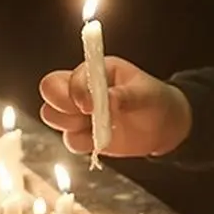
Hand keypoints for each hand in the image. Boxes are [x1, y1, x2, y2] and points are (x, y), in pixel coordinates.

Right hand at [39, 57, 192, 157]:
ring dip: (71, 126)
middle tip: (86, 116)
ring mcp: (79, 112)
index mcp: (95, 70)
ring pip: (52, 117)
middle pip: (49, 92)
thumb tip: (108, 100)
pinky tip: (103, 139)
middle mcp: (81, 88)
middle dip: (61, 107)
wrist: (163, 126)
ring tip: (99, 127)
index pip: (68, 77)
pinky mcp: (83, 134)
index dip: (75, 92)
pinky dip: (83, 144)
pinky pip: (69, 140)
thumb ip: (125, 96)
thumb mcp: (145, 94)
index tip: (90, 107)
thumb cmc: (154, 100)